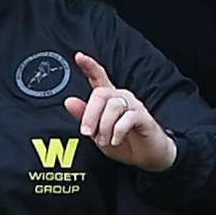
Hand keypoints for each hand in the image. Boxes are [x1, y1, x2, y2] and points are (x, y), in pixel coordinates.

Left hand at [63, 52, 175, 171]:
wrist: (147, 158)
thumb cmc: (123, 143)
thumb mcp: (98, 133)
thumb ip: (84, 117)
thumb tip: (68, 101)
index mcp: (109, 99)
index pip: (99, 77)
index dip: (89, 66)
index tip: (79, 56)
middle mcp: (121, 97)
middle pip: (101, 93)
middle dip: (90, 115)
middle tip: (88, 133)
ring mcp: (134, 106)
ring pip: (113, 106)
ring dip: (104, 127)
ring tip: (105, 141)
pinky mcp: (144, 117)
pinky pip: (127, 118)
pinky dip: (117, 131)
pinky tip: (116, 140)